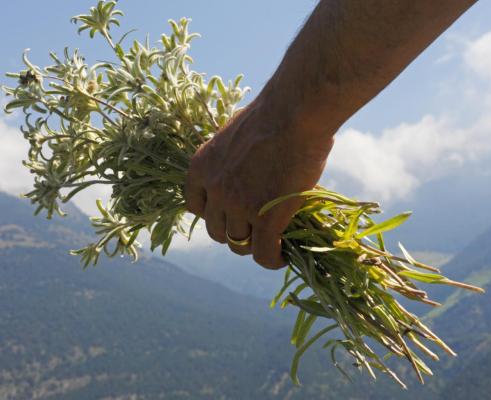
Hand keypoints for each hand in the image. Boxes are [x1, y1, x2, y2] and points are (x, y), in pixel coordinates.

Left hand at [185, 95, 333, 268]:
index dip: (216, 213)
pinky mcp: (265, 219)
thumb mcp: (238, 136)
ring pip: (239, 243)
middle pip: (216, 229)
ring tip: (273, 243)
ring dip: (255, 245)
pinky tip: (283, 256)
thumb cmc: (274, 114)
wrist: (295, 113)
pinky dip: (272, 259)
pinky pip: (264, 253)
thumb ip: (234, 161)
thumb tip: (247, 172)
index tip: (233, 214)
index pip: (195, 206)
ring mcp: (238, 206)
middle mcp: (214, 189)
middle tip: (257, 229)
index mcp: (201, 167)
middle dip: (235, 231)